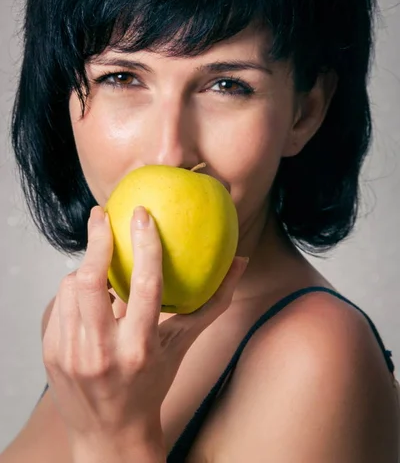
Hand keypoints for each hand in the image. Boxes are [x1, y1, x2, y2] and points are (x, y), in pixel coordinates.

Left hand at [42, 204, 248, 449]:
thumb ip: (213, 303)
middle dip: (96, 239)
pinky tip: (86, 293)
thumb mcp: (184, 344)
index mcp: (141, 348)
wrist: (110, 432)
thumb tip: (241, 261)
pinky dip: (73, 291)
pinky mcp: (51, 353)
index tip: (142, 214)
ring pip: (71, 288)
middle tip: (101, 214)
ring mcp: (71, 354)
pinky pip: (59, 304)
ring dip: (86, 268)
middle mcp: (103, 352)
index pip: (145, 286)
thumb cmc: (153, 382)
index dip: (145, 245)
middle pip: (92, 281)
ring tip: (98, 261)